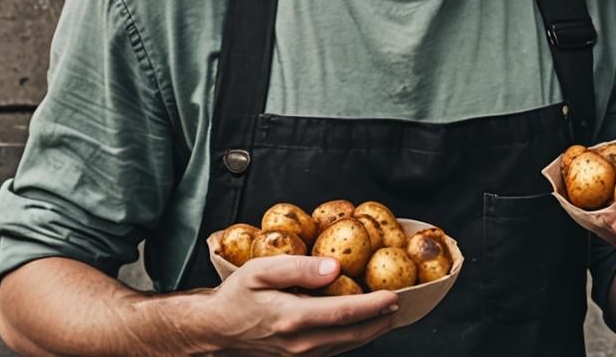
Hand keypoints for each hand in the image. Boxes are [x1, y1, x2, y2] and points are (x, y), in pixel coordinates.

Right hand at [194, 255, 397, 355]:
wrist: (215, 329)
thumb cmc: (237, 295)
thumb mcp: (261, 270)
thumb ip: (299, 267)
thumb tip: (334, 268)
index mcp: (293, 317)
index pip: (343, 314)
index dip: (372, 306)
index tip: (393, 296)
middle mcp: (300, 342)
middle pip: (351, 335)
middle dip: (379, 320)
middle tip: (400, 304)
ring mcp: (299, 355)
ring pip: (345, 346)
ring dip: (370, 331)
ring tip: (388, 314)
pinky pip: (333, 350)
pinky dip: (352, 338)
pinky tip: (360, 326)